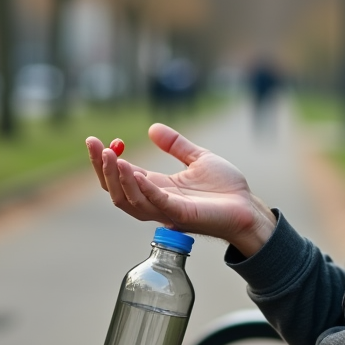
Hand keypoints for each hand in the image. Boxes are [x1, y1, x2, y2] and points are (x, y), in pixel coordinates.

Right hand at [85, 123, 276, 256]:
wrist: (249, 208)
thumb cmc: (226, 189)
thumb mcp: (198, 159)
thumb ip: (176, 146)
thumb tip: (152, 128)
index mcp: (157, 188)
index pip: (121, 177)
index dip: (105, 160)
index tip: (96, 140)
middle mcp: (156, 201)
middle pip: (117, 191)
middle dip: (102, 169)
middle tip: (96, 145)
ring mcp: (167, 211)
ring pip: (129, 200)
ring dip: (118, 178)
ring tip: (110, 155)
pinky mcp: (182, 216)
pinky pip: (156, 204)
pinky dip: (143, 189)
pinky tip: (136, 172)